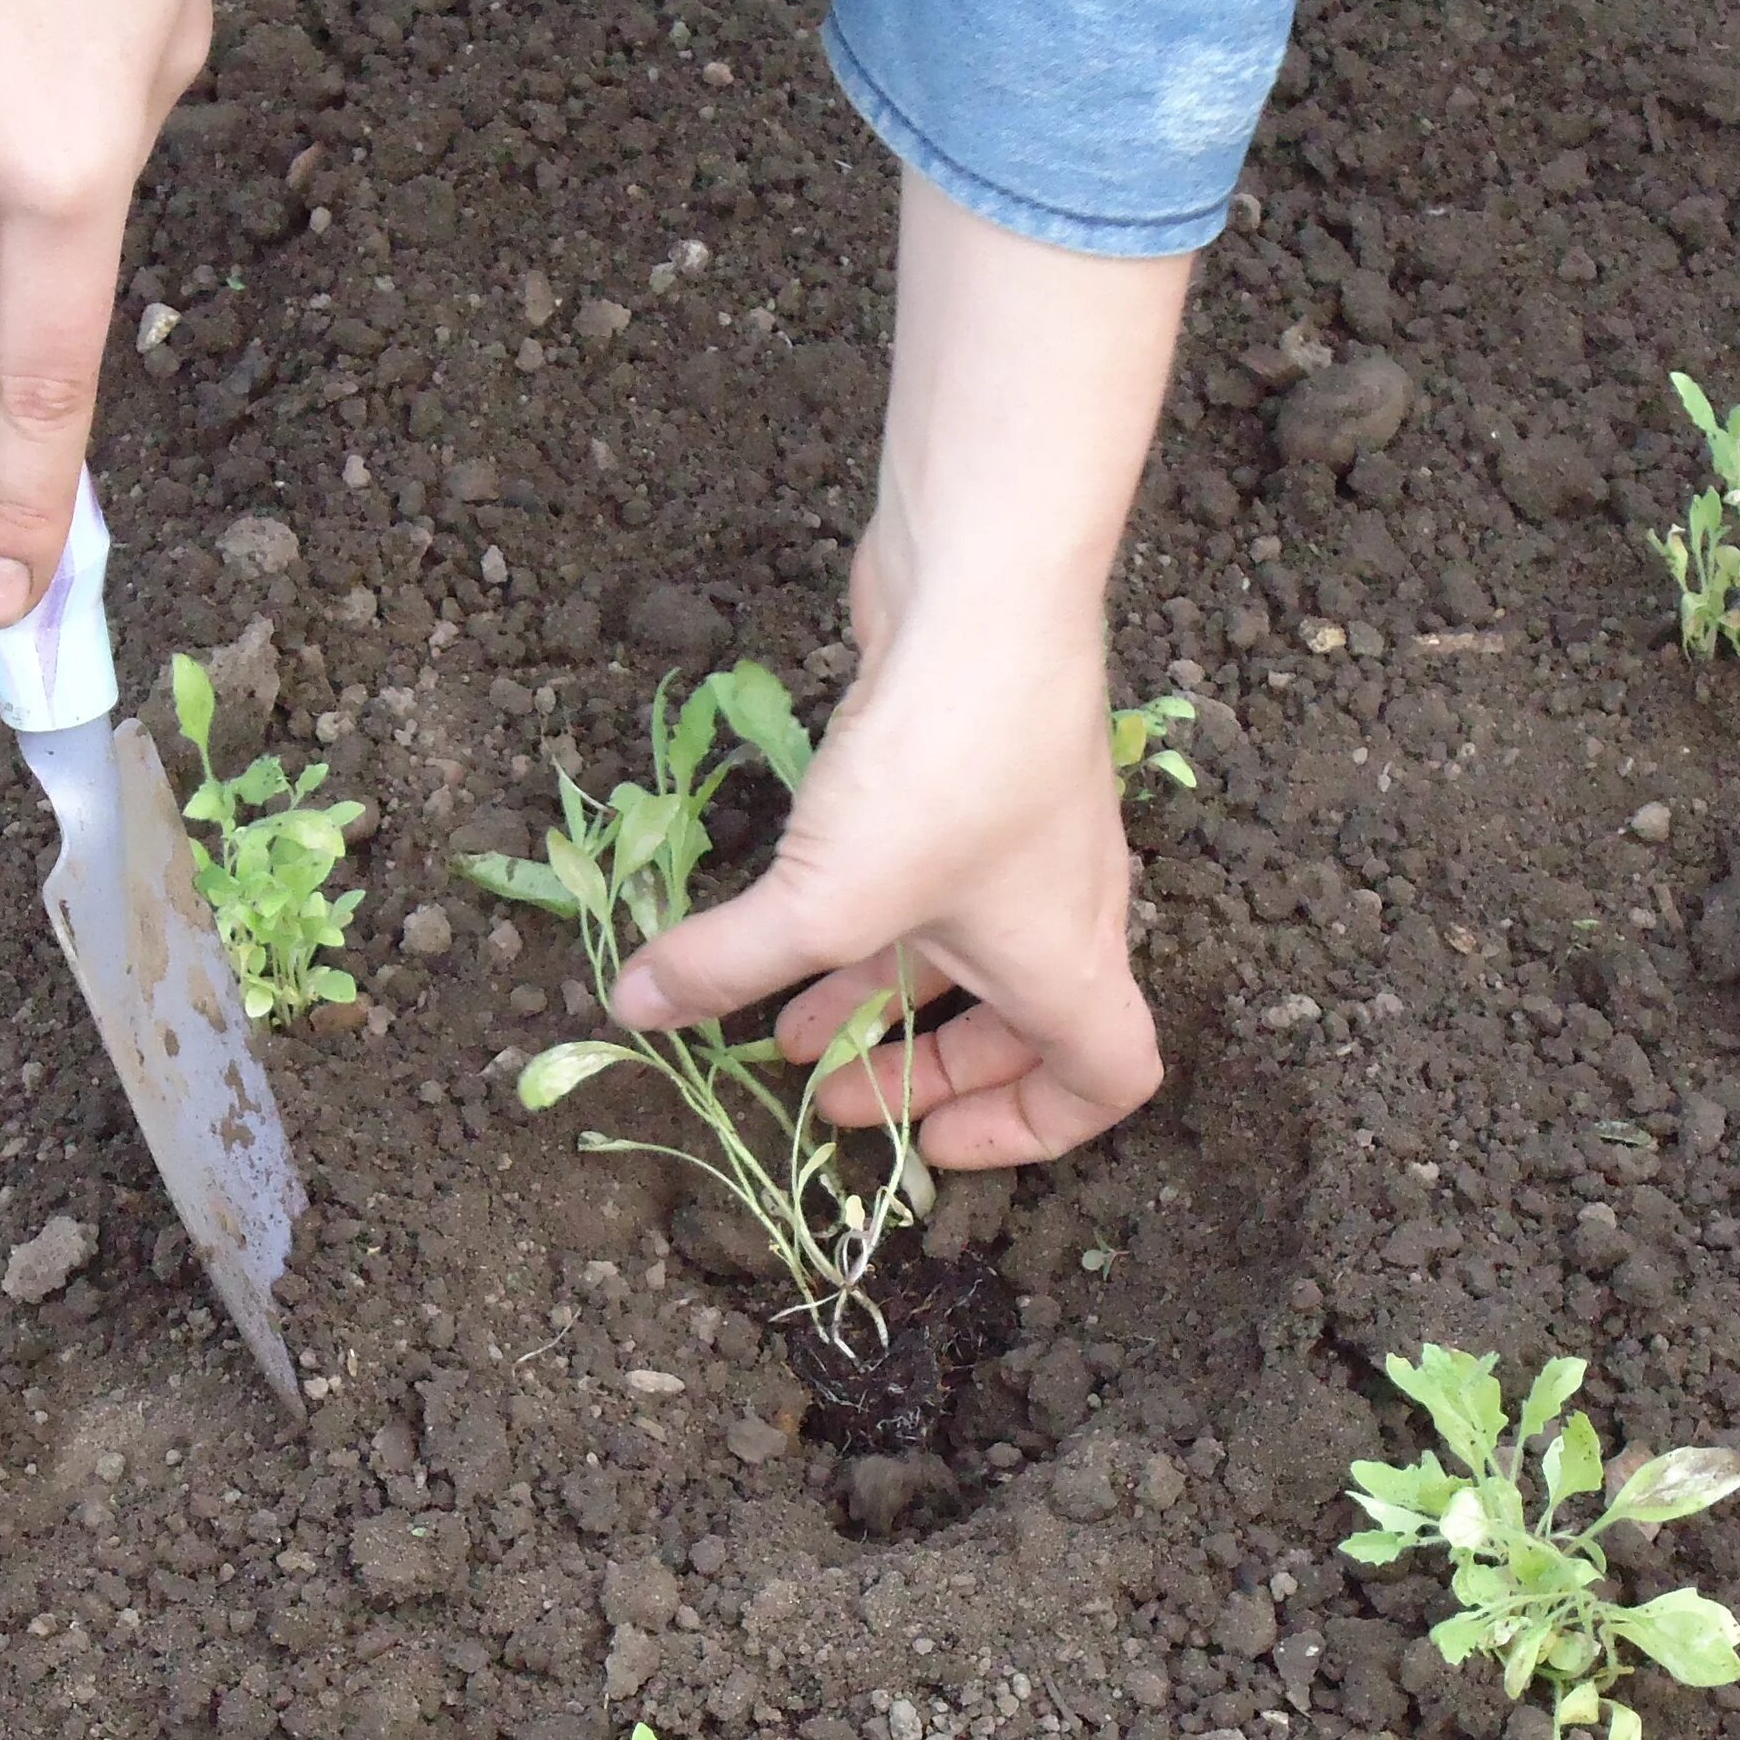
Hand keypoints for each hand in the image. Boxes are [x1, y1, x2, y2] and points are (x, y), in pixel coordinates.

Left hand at [610, 173, 1194, 1167]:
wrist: (982, 590)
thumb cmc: (943, 769)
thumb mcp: (823, 900)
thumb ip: (725, 966)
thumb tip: (634, 1011)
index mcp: (1069, 963)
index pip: (1105, 1080)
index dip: (1028, 1133)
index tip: (931, 1149)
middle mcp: (1063, 904)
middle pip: (1016, 1025)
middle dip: (915, 1073)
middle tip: (823, 1099)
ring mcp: (1020, 832)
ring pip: (957, 947)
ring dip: (872, 998)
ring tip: (775, 1032)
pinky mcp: (969, 770)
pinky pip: (923, 876)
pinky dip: (860, 917)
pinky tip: (772, 915)